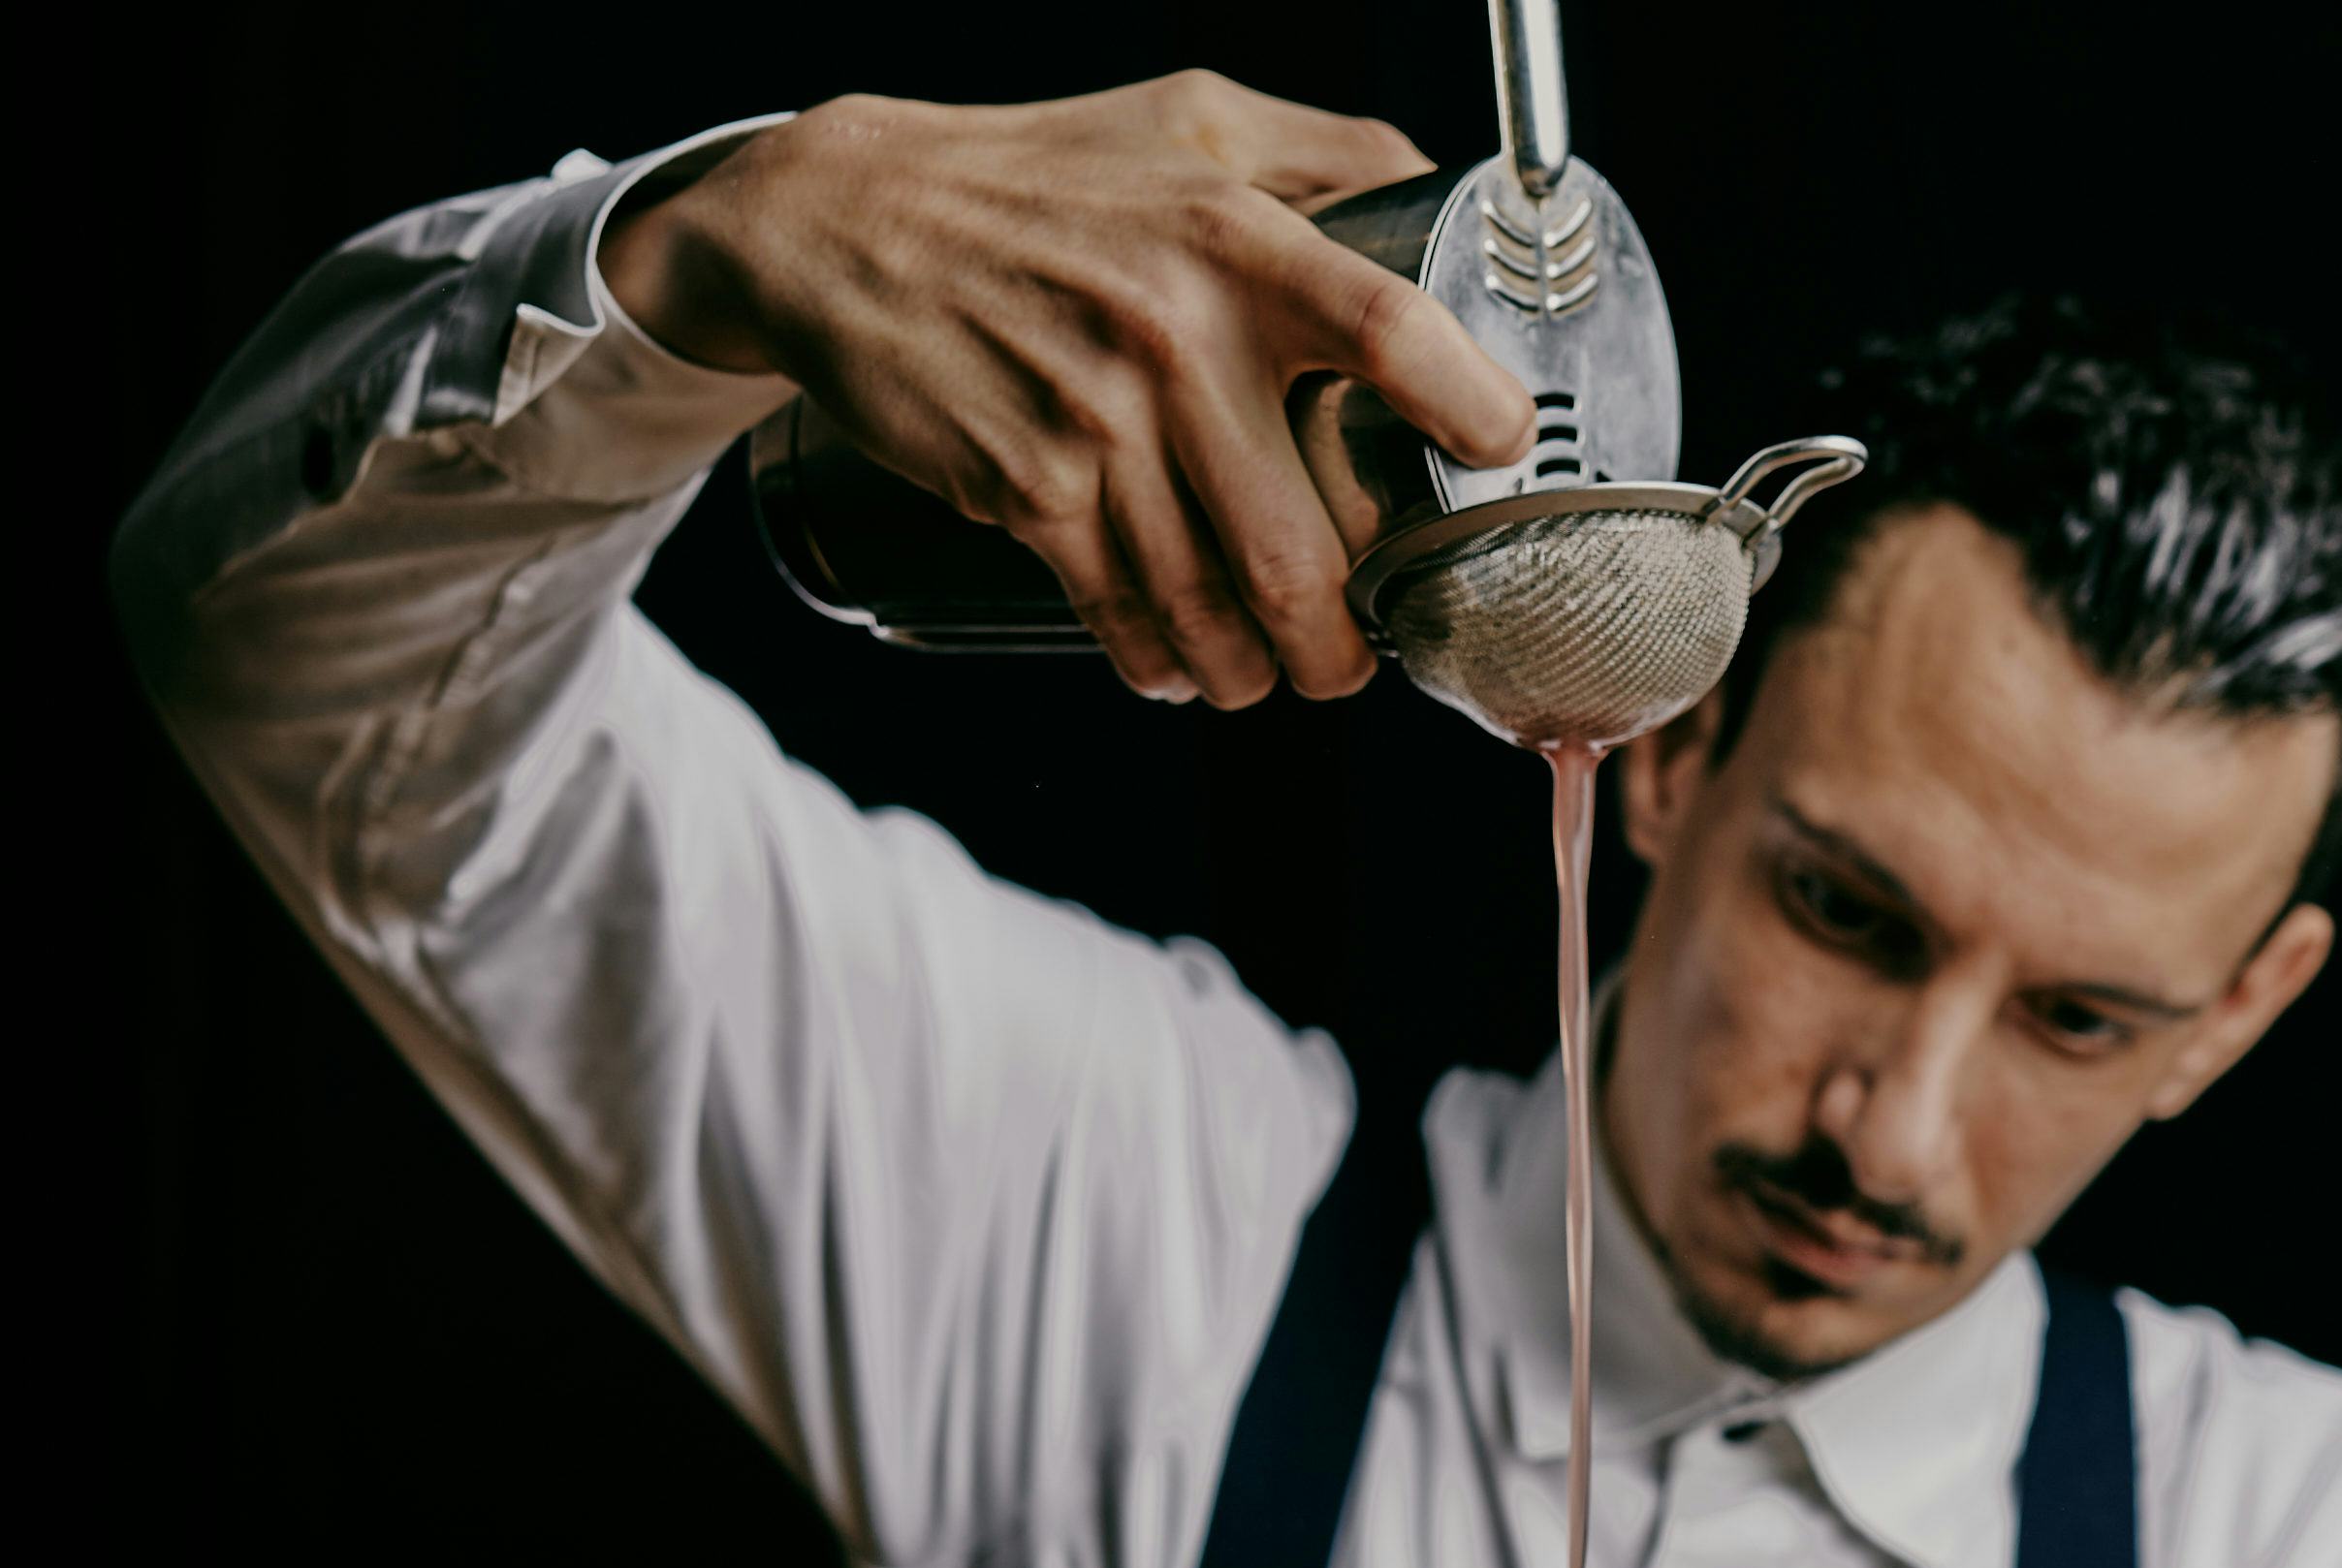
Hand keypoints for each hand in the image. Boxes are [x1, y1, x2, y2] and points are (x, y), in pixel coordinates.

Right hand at [601, 77, 1535, 705]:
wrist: (842, 219)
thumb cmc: (1040, 174)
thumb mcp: (1193, 119)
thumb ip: (1332, 157)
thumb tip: (1453, 200)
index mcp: (1235, 236)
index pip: (1389, 331)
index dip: (1467, 409)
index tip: (1499, 455)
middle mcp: (1173, 333)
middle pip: (1303, 551)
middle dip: (1342, 641)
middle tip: (1353, 651)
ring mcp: (1096, 424)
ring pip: (1218, 609)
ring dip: (1258, 672)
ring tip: (1272, 673)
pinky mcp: (1027, 489)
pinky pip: (1125, 615)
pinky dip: (1165, 663)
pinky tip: (1182, 667)